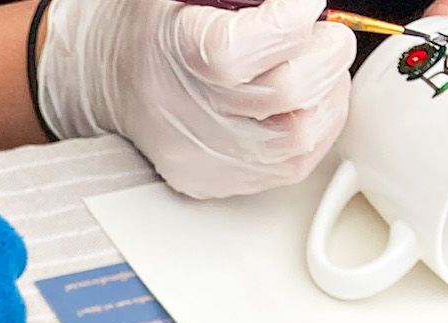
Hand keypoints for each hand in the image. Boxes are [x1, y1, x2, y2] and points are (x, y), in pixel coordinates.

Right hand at [39, 0, 353, 199]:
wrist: (120, 78)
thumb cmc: (160, 25)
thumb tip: (305, 6)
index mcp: (174, 54)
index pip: (238, 51)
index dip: (291, 22)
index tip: (304, 7)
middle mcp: (185, 113)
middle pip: (283, 93)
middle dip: (325, 54)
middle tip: (322, 36)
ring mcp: (201, 155)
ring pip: (299, 137)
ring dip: (327, 95)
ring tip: (316, 70)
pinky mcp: (215, 179)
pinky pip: (291, 165)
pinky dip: (316, 128)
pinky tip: (304, 104)